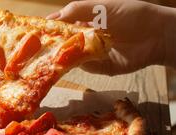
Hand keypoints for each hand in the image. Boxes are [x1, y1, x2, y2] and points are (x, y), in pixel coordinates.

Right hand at [47, 0, 175, 74]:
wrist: (157, 35)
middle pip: (65, 44)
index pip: (63, 26)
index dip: (50, 29)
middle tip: (37, 49)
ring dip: (63, 57)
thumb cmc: (132, 15)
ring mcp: (94, 54)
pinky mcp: (102, 68)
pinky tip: (72, 61)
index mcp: (87, 21)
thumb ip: (77, 10)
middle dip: (52, 46)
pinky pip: (86, 68)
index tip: (35, 33)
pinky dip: (80, 65)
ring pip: (72, 57)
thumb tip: (52, 18)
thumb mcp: (102, 6)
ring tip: (50, 57)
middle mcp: (88, 38)